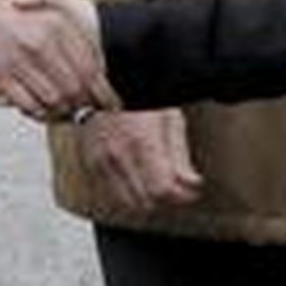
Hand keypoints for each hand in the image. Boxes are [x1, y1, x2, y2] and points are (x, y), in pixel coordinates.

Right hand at [0, 0, 117, 121]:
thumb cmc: (9, 0)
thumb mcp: (48, 1)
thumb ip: (74, 25)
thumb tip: (98, 59)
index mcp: (58, 24)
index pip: (90, 68)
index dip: (103, 90)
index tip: (109, 100)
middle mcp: (41, 43)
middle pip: (74, 88)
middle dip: (84, 103)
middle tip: (87, 107)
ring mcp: (19, 60)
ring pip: (53, 99)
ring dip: (62, 110)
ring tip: (66, 110)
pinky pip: (27, 104)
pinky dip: (39, 112)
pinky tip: (43, 109)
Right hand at [76, 106, 202, 217]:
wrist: (101, 83)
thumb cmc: (137, 94)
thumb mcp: (168, 117)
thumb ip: (180, 155)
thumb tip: (193, 184)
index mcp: (140, 142)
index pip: (161, 191)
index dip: (182, 195)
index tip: (193, 189)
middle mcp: (116, 156)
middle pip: (146, 202)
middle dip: (167, 199)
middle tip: (181, 187)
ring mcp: (100, 162)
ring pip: (130, 202)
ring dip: (149, 198)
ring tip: (162, 181)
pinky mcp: (92, 165)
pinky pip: (114, 193)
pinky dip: (131, 191)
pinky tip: (141, 176)